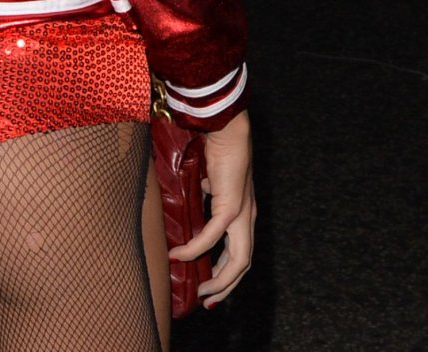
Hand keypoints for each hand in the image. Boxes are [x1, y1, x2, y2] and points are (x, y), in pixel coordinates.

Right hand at [169, 109, 254, 307]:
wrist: (226, 128)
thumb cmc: (217, 146)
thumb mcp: (210, 178)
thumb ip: (207, 193)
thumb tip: (198, 196)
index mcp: (244, 211)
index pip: (241, 250)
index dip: (228, 271)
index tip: (211, 285)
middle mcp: (248, 216)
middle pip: (243, 263)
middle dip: (226, 286)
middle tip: (205, 298)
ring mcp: (242, 213)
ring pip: (238, 260)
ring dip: (218, 279)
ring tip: (199, 289)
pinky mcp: (231, 206)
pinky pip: (211, 237)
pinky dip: (195, 250)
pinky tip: (179, 255)